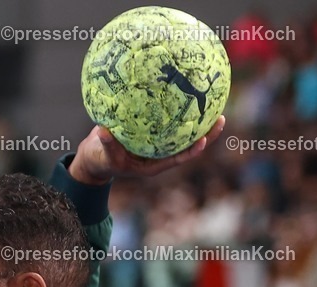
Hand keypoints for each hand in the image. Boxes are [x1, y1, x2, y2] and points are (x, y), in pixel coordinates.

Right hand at [68, 116, 225, 184]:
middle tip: (220, 118)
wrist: (96, 157)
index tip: (202, 141)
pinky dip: (177, 108)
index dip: (191, 151)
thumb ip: (107, 145)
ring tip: (213, 101)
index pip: (177, 159)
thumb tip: (103, 131)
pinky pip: (169, 121)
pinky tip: (184, 90)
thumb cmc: (101, 160)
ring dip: (197, 119)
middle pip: (187, 144)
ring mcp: (159, 143)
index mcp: (153, 164)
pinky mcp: (154, 132)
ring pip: (183, 132)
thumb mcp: (104, 156)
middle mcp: (160, 153)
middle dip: (205, 133)